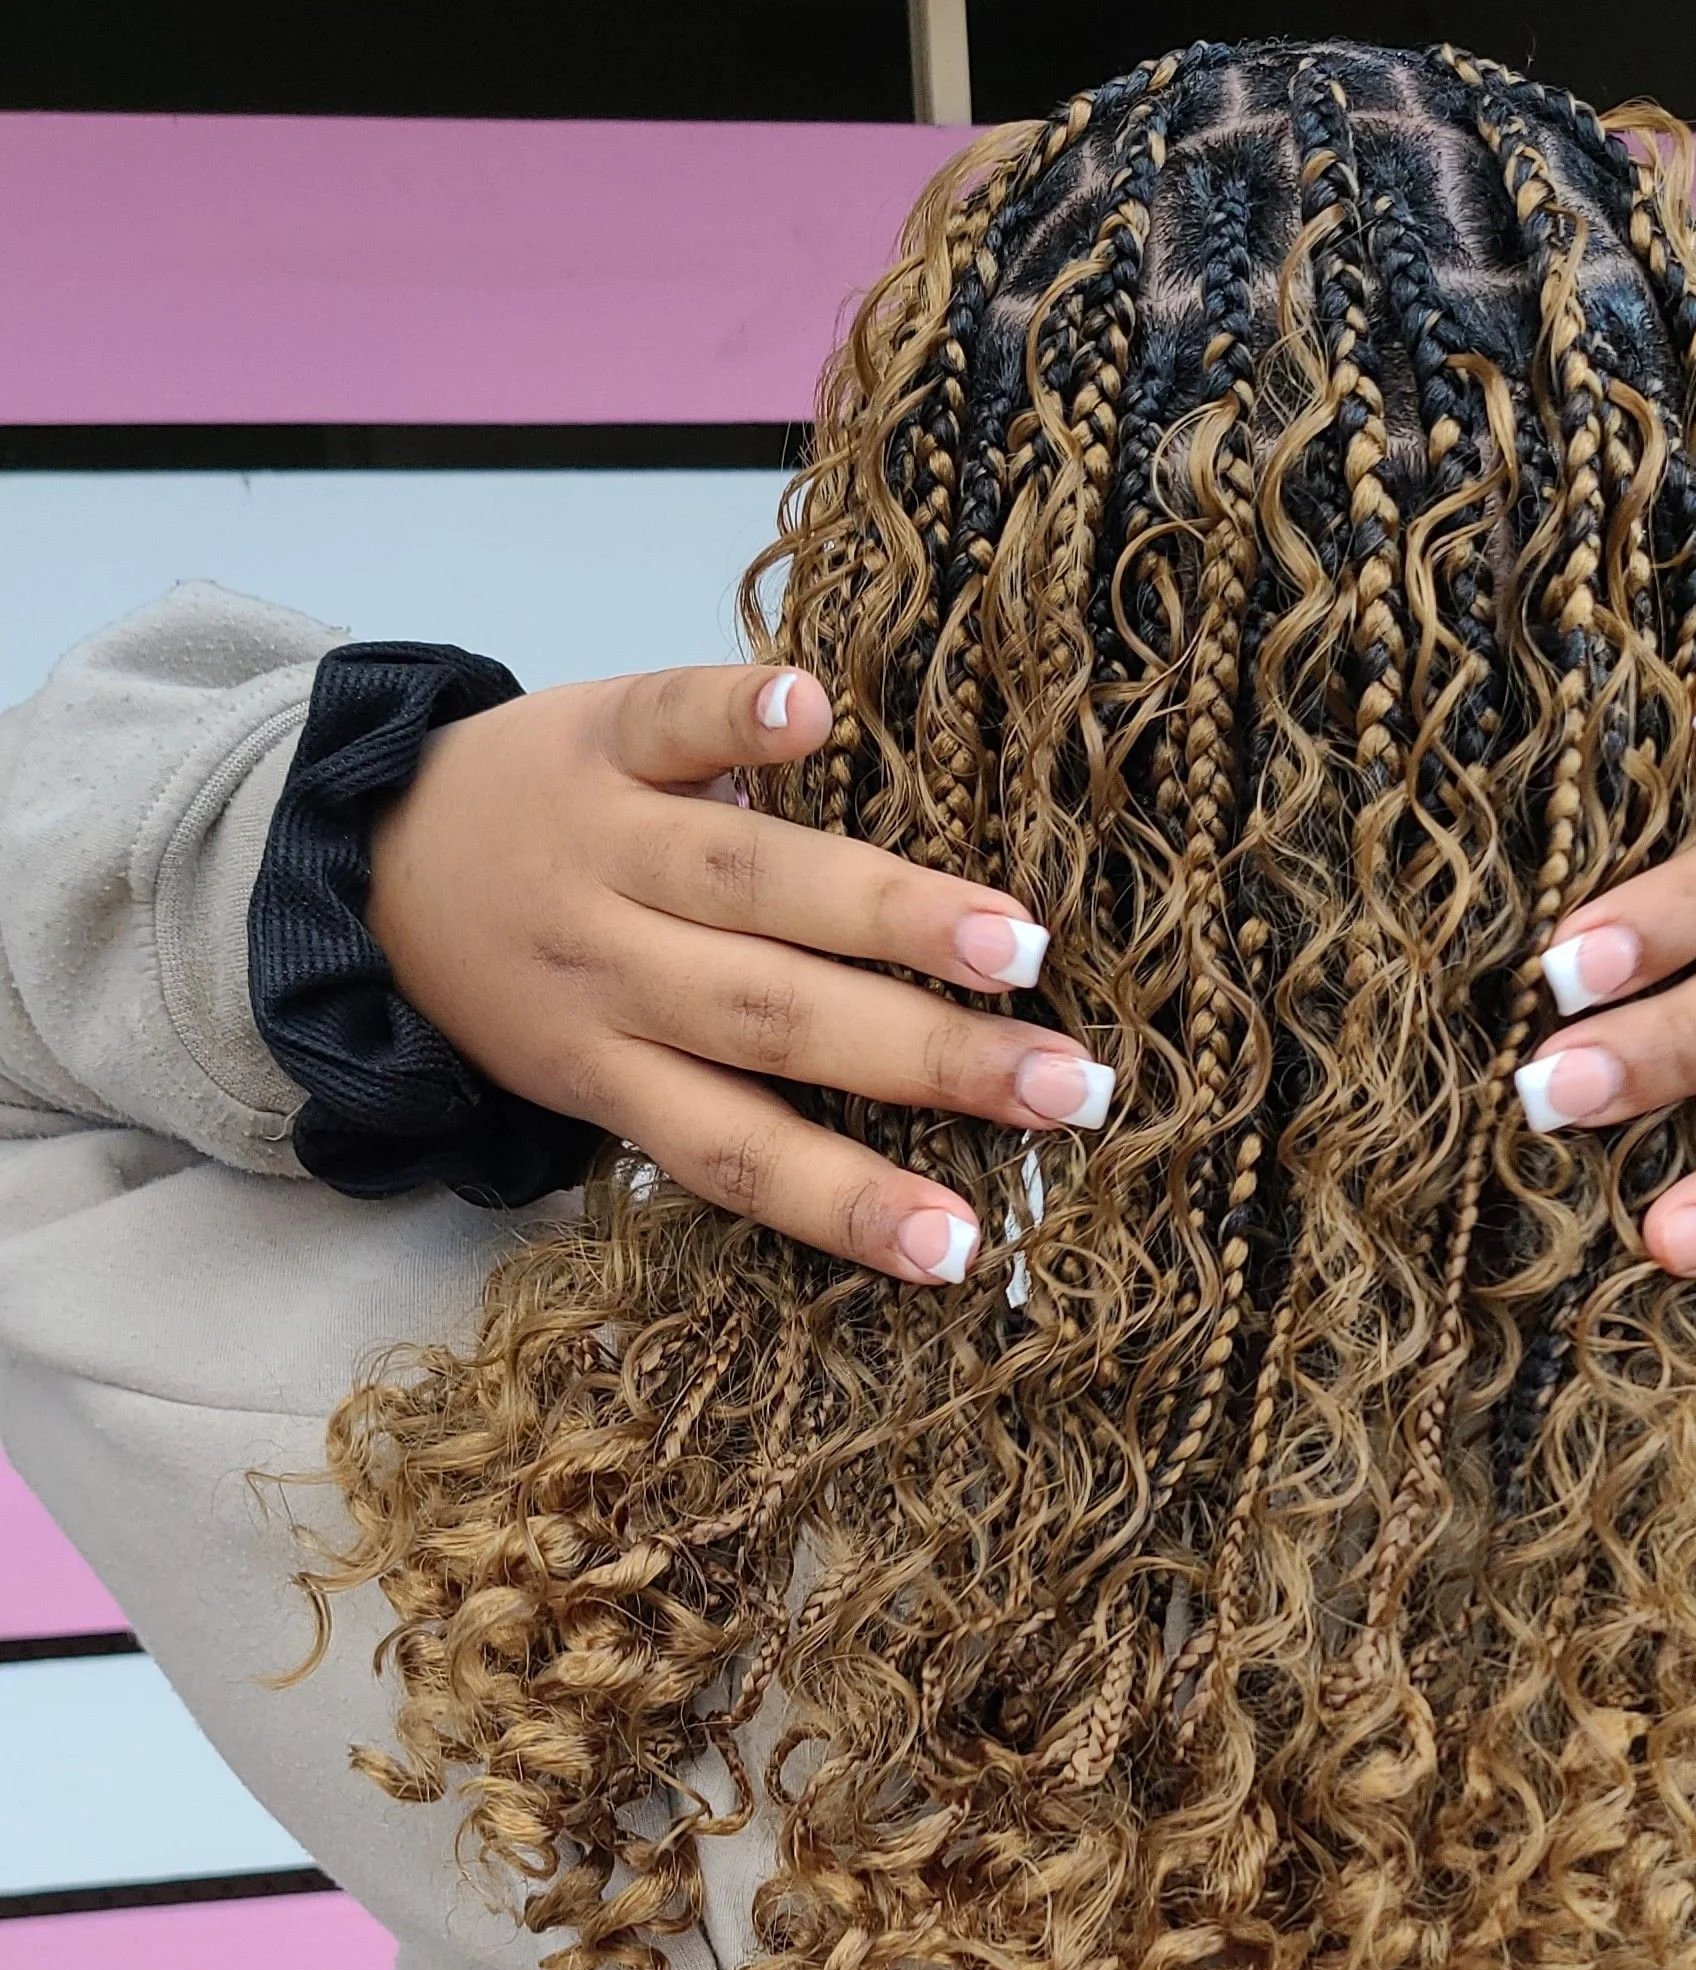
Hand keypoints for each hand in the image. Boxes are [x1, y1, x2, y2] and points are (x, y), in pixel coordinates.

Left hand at [365, 663, 1111, 1283]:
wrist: (348, 862)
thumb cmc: (517, 981)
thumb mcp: (586, 1067)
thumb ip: (708, 1092)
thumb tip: (899, 1145)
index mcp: (607, 1067)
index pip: (737, 1150)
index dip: (846, 1201)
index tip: (962, 1246)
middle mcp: (604, 967)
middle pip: (771, 1020)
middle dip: (926, 1058)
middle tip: (1062, 1087)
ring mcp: (599, 844)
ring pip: (745, 883)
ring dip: (884, 912)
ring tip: (1011, 943)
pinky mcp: (592, 733)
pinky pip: (664, 721)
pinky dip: (734, 718)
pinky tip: (817, 712)